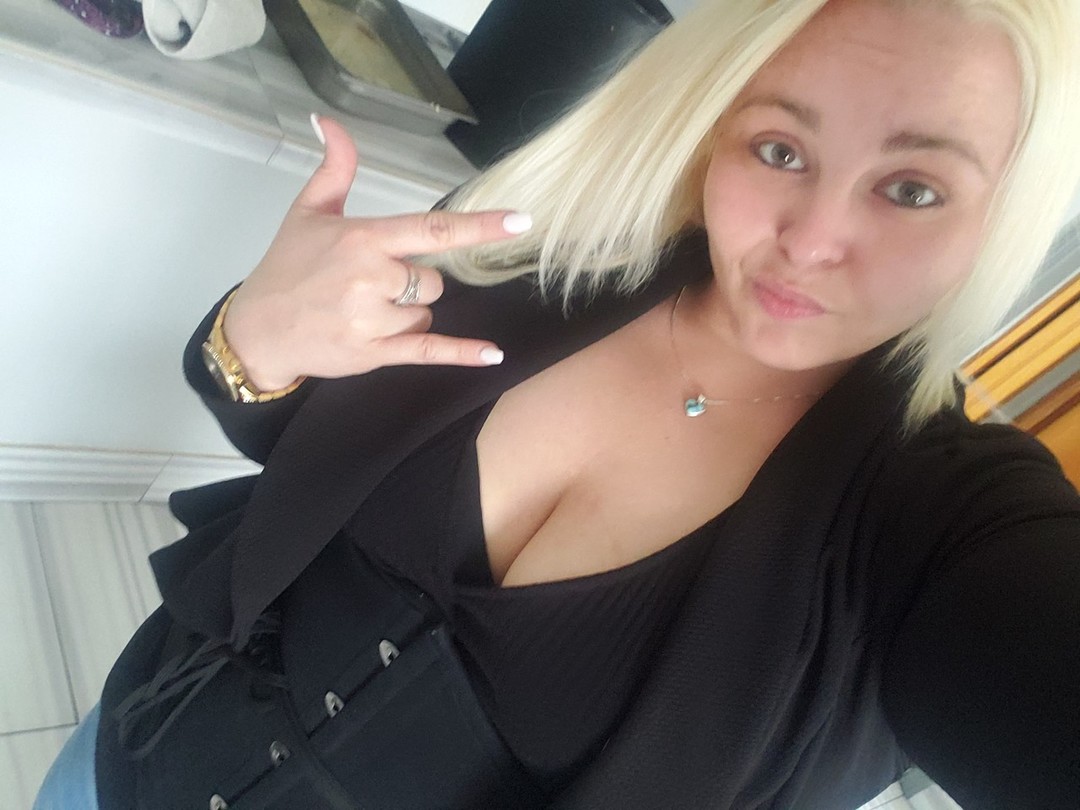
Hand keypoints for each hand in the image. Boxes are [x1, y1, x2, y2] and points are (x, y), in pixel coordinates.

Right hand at [222, 115, 531, 390]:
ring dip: (407, 315)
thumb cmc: (286, 268)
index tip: (520, 221)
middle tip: (369, 286)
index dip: (480, 226)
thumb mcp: (308, 212)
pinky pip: (428, 351)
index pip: (433, 229)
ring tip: (363, 312)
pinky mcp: (373, 353)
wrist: (257, 330)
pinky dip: (462, 352)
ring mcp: (373, 319)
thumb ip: (334, 169)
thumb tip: (328, 122)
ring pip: (426, 314)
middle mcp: (372, 278)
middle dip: (413, 284)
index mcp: (364, 239)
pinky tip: (492, 353)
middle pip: (432, 280)